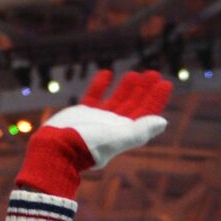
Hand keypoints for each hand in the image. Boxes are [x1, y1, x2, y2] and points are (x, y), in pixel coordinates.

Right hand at [14, 69, 171, 198]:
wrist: (55, 148)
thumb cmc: (86, 145)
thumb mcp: (116, 138)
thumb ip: (139, 131)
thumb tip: (163, 122)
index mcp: (124, 133)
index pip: (146, 115)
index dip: (156, 100)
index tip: (165, 83)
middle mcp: (114, 127)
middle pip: (134, 106)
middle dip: (144, 90)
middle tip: (153, 73)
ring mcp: (98, 120)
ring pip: (116, 100)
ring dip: (126, 87)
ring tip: (134, 73)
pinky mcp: (82, 114)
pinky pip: (94, 96)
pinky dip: (100, 85)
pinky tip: (106, 73)